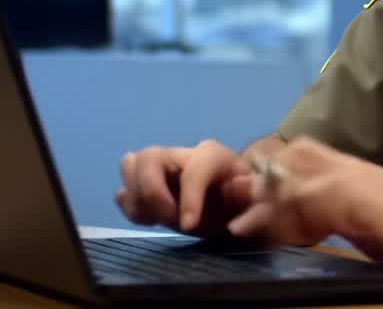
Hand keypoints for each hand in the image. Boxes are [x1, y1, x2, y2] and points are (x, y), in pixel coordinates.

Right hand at [115, 139, 253, 234]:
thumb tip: (240, 189)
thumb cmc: (243, 202)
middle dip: (153, 192)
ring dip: (139, 198)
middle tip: (168, 220)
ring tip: (160, 218)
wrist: (231, 205)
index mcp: (212, 156)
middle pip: (149, 156)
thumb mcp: (258, 202)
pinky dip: (132, 206)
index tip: (188, 226)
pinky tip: (152, 219)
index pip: (194, 169)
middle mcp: (183, 155)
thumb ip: (255, 196)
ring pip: (131, 164)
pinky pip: (124, 187)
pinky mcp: (145, 183)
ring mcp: (161, 167)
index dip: (189, 198)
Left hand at [226, 137, 382, 274]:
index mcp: (358, 173)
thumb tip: (310, 228)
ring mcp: (358, 182)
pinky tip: (268, 230)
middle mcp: (355, 170)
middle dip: (263, 178)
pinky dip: (286, 214)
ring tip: (238, 224)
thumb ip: (343, 219)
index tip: (249, 198)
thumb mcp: (375, 225)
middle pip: (296, 157)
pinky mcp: (361, 201)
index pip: (307, 156)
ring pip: (297, 177)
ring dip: (265, 199)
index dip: (276, 172)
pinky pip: (313, 200)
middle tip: (235, 205)